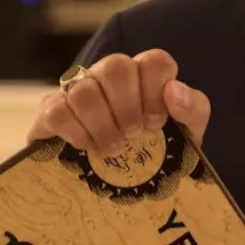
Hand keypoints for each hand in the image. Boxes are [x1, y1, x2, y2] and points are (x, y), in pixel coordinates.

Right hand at [27, 51, 211, 153]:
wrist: (124, 184)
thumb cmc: (157, 151)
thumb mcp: (186, 134)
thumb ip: (192, 109)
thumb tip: (174, 90)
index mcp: (145, 75)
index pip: (154, 60)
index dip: (156, 90)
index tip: (156, 123)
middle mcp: (110, 75)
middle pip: (115, 66)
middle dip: (127, 106)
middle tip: (133, 135)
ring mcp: (78, 89)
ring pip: (83, 89)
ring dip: (102, 124)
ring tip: (113, 149)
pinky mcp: (51, 111)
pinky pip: (56, 110)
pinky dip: (74, 131)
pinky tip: (87, 147)